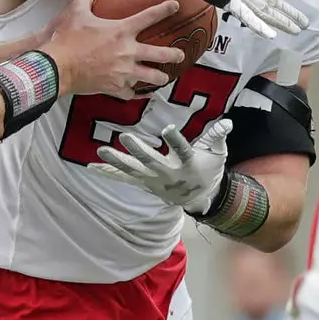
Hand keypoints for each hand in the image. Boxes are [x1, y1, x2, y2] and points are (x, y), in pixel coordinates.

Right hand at [40, 0, 184, 98]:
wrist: (58, 67)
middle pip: (161, 54)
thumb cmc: (68, 40)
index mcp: (122, 31)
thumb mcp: (75, 13)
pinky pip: (132, 94)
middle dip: (174, 55)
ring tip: (164, 78)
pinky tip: (144, 95)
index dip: (165, 9)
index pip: (149, 17)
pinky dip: (138, 94)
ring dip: (160, 77)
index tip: (176, 6)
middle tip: (180, 55)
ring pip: (151, 77)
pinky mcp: (115, 88)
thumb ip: (84, 1)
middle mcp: (128, 52)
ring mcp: (124, 72)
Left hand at [89, 119, 231, 213]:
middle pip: (151, 162)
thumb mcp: (218, 154)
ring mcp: (154, 180)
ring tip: (100, 151)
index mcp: (188, 164)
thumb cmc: (209, 169)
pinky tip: (92, 166)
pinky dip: (109, 172)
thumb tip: (227, 122)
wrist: (199, 197)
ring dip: (116, 161)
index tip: (167, 128)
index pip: (182, 151)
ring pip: (133, 170)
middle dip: (137, 150)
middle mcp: (168, 174)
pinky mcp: (144, 182)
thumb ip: (218, 137)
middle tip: (124, 137)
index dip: (175, 141)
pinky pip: (124, 178)